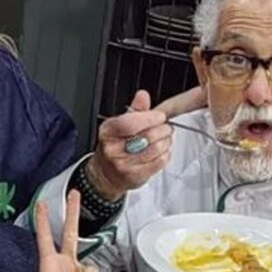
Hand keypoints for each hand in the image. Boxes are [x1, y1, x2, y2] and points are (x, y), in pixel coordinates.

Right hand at [87, 87, 205, 200]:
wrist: (105, 174)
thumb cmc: (114, 147)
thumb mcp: (119, 125)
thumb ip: (134, 110)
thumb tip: (143, 95)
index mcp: (107, 132)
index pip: (130, 123)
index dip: (149, 118)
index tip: (160, 116)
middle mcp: (112, 149)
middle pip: (147, 136)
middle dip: (163, 129)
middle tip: (165, 128)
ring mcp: (123, 164)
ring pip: (156, 149)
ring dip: (166, 142)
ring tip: (164, 139)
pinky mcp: (135, 176)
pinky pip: (160, 162)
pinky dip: (165, 154)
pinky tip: (161, 151)